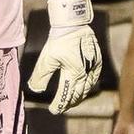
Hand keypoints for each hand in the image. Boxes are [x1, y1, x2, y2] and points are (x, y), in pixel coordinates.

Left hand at [29, 0, 101, 114]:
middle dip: (68, 103)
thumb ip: (40, 76)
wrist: (73, 22)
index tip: (53, 110)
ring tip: (70, 101)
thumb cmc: (58, 39)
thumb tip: (36, 90)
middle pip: (78, 95)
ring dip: (78, 97)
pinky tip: (82, 88)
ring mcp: (93, 68)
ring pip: (87, 89)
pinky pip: (94, 79)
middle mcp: (85, 73)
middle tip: (60, 107)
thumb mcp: (46, 58)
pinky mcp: (97, 61)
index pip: (66, 95)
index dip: (59, 105)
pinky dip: (87, 87)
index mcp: (73, 73)